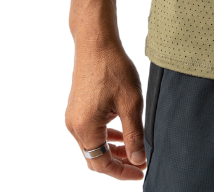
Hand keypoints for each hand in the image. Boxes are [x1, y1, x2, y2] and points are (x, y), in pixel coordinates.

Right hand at [66, 42, 147, 180]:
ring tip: (133, 151)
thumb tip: (138, 159)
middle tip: (139, 163)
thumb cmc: (113, 68)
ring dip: (111, 151)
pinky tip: (120, 134)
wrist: (96, 42)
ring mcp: (73, 116)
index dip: (122, 172)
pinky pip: (90, 131)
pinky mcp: (76, 107)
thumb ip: (134, 135)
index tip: (141, 171)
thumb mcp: (130, 103)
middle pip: (94, 157)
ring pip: (92, 145)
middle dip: (117, 163)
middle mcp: (74, 126)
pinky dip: (105, 137)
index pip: (102, 164)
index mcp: (86, 128)